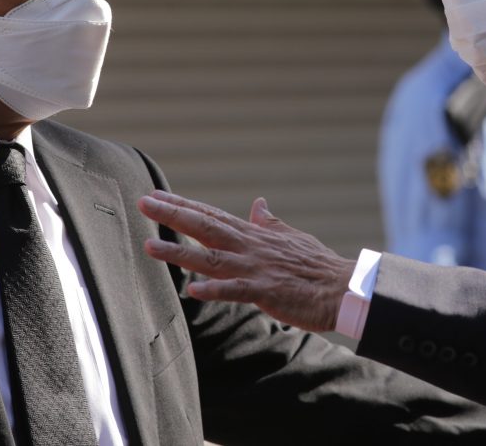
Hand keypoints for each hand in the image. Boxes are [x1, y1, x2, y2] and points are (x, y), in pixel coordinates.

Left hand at [139, 190, 355, 331]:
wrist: (342, 286)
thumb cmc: (317, 264)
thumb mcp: (292, 237)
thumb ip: (269, 222)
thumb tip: (259, 203)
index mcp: (254, 235)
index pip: (212, 215)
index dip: (183, 205)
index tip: (157, 196)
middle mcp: (249, 247)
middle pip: (205, 227)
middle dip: (173, 215)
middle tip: (144, 202)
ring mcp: (255, 268)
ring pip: (211, 257)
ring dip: (179, 252)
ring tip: (149, 246)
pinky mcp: (266, 290)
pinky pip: (236, 290)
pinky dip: (215, 289)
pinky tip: (193, 289)